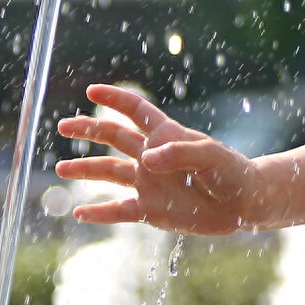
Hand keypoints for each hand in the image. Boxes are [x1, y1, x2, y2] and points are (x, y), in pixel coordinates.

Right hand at [55, 83, 263, 234]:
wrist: (242, 203)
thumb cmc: (231, 172)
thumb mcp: (211, 156)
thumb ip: (180, 153)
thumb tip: (146, 160)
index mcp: (166, 135)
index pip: (136, 111)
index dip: (115, 99)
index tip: (92, 90)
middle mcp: (151, 157)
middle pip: (114, 138)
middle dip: (88, 130)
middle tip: (63, 125)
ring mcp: (148, 183)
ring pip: (109, 173)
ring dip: (85, 170)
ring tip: (61, 169)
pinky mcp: (150, 210)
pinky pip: (119, 211)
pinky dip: (99, 213)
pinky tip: (79, 214)